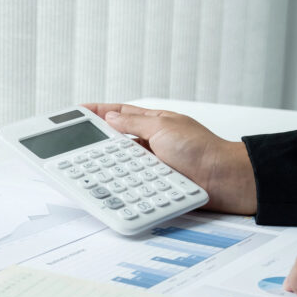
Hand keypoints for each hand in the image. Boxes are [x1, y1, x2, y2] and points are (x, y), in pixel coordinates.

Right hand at [83, 103, 257, 214]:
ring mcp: (151, 163)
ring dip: (108, 164)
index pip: (118, 113)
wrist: (222, 180)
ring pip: (120, 163)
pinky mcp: (154, 182)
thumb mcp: (163, 127)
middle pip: (115, 140)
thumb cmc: (202, 149)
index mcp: (152, 122)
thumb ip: (134, 124)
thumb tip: (111, 118)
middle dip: (97, 141)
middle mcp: (150, 142)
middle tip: (74, 144)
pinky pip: (131, 181)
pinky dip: (121, 181)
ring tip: (88, 165)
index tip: (76, 112)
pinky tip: (110, 183)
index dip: (97, 112)